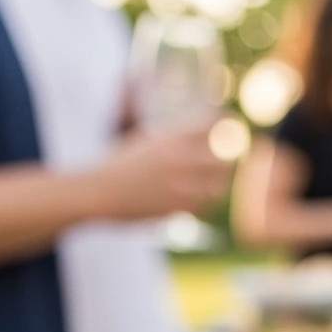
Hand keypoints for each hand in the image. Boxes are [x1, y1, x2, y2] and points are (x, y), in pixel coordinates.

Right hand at [95, 128, 230, 220]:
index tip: (231, 123)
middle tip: (227, 162)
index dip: (225, 122)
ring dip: (219, 184)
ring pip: (217, 186)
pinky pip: (203, 206)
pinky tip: (201, 198)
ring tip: (216, 182)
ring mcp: (179, 185)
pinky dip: (206, 201)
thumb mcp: (147, 141)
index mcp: (171, 138)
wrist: (100, 191)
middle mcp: (179, 160)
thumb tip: (200, 137)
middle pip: (221, 158)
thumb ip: (175, 140)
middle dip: (227, 160)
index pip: (211, 125)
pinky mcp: (176, 208)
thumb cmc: (121, 165)